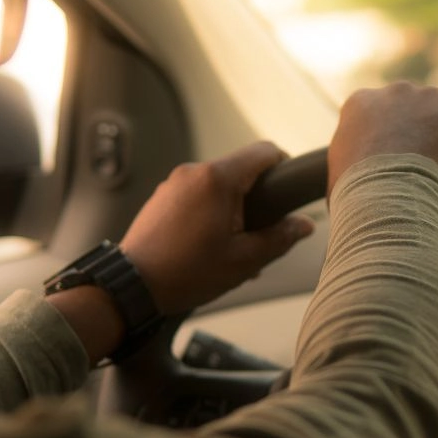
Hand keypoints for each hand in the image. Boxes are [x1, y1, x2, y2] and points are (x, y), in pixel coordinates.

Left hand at [121, 142, 313, 314]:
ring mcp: (174, 183)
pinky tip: (209, 247)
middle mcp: (194, 172)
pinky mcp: (162, 197)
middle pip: (240, 170)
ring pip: (217, 185)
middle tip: (259, 234)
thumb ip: (280, 237)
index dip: (284, 167)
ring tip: (232, 249)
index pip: (264, 151)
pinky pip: (196, 196)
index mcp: (218, 179)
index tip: (288, 191)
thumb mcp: (244, 260)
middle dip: (256, 199)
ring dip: (232, 209)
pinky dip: (209, 213)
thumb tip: (304, 224)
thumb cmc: (187, 272)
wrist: (133, 285)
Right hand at [328, 82, 437, 195]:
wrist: (388, 196)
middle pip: (416, 112)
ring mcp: (432, 97)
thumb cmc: (357, 196)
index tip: (394, 167)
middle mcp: (396, 91)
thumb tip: (354, 186)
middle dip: (421, 137)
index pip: (380, 118)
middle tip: (421, 173)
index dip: (389, 144)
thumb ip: (350, 165)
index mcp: (360, 103)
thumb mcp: (338, 176)